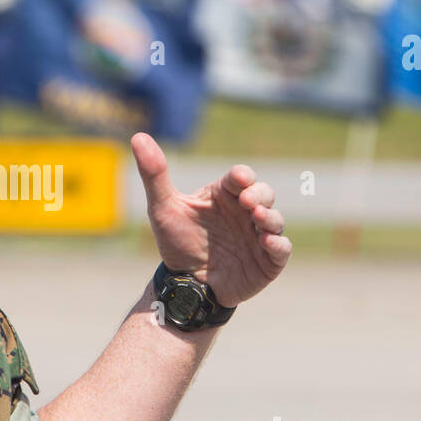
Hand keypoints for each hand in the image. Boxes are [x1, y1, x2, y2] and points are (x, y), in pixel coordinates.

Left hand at [133, 132, 291, 308]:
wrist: (184, 283)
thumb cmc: (177, 242)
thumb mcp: (163, 208)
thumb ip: (154, 175)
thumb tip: (138, 137)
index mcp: (225, 195)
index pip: (240, 177)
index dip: (242, 176)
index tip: (239, 179)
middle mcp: (245, 212)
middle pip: (264, 193)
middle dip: (259, 194)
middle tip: (247, 202)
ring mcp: (258, 235)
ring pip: (275, 219)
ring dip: (270, 216)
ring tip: (257, 218)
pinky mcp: (268, 260)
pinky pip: (282, 248)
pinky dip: (278, 244)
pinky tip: (266, 242)